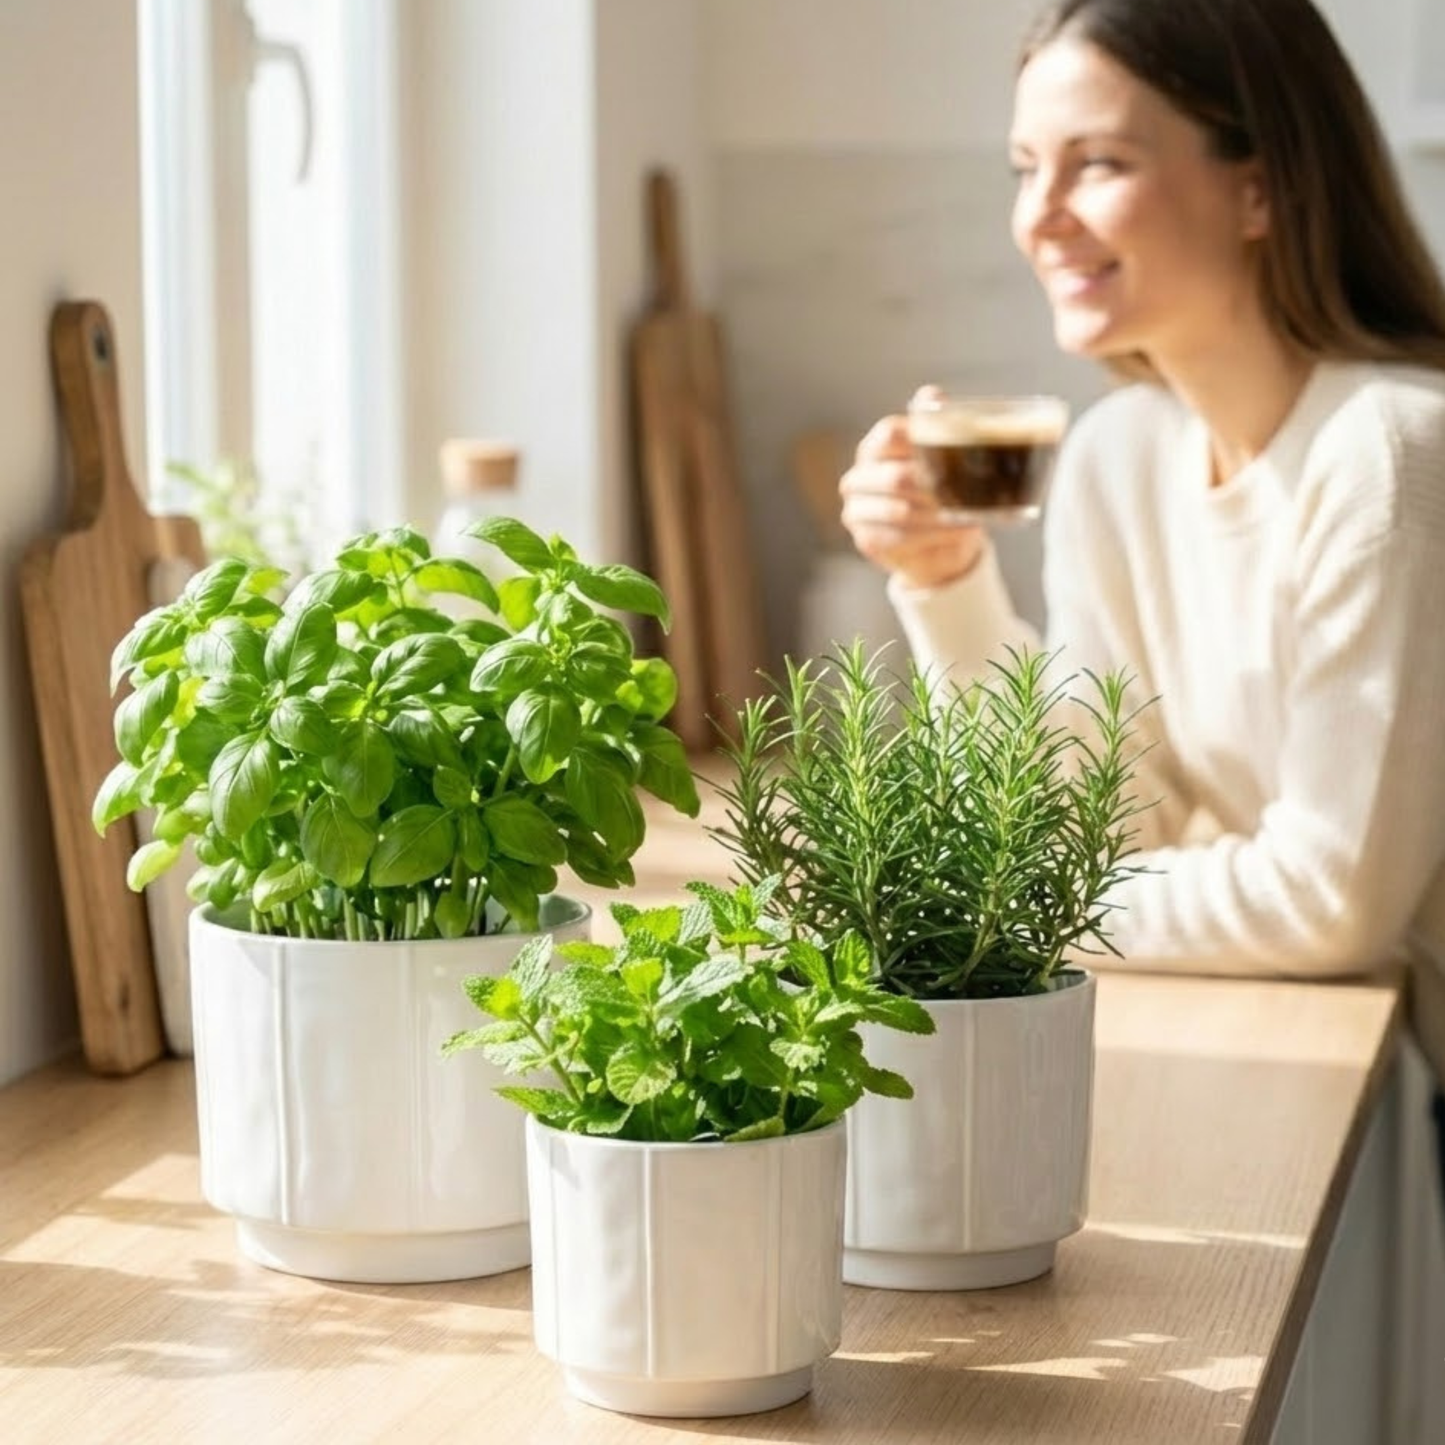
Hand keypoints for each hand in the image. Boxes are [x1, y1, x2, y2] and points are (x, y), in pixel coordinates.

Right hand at [839, 399, 984, 589]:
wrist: (937, 543)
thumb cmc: (939, 492)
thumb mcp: (943, 456)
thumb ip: (938, 423)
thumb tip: (932, 395)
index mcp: (874, 448)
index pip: (889, 434)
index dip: (922, 441)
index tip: (956, 454)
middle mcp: (858, 477)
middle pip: (896, 477)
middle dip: (936, 487)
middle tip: (968, 492)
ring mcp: (856, 510)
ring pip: (901, 511)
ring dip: (940, 515)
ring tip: (970, 515)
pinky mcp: (866, 539)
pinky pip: (900, 538)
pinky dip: (936, 536)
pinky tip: (959, 532)